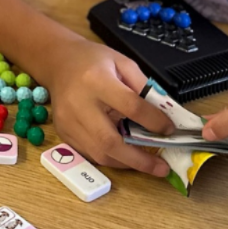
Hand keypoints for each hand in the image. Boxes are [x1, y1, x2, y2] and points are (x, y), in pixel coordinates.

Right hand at [43, 39, 175, 175]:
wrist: (58, 63)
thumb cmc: (92, 60)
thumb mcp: (122, 62)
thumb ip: (143, 86)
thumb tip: (163, 113)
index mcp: (96, 80)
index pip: (130, 106)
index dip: (153, 121)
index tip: (169, 129)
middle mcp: (79, 105)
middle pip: (109, 141)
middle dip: (139, 159)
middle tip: (161, 167)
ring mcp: (68, 122)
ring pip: (99, 154)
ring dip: (127, 163)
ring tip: (148, 164)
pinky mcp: (64, 134)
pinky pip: (90, 154)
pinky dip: (112, 158)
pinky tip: (126, 155)